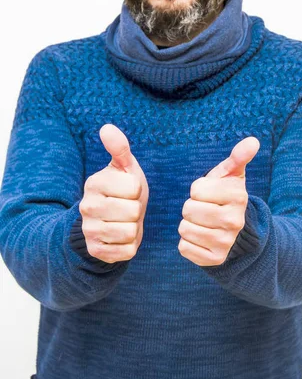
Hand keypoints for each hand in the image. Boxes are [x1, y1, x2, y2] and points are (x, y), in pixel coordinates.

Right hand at [79, 124, 148, 263]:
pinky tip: (121, 236)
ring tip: (125, 221)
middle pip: (132, 211)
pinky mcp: (95, 250)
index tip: (128, 190)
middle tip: (127, 207)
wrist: (111, 220)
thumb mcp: (124, 167)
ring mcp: (89, 230)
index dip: (137, 189)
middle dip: (136, 210)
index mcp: (95, 182)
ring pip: (130, 232)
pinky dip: (130, 245)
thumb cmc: (122, 189)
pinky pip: (127, 251)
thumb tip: (106, 128)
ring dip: (134, 228)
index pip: (134, 187)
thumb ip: (119, 148)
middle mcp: (87, 206)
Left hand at [178, 136, 259, 265]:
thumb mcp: (231, 174)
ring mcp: (225, 243)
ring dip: (188, 224)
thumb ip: (238, 156)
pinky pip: (184, 247)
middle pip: (188, 209)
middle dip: (191, 206)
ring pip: (184, 228)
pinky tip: (201, 237)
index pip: (196, 189)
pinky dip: (188, 241)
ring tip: (203, 222)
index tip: (209, 193)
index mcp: (238, 196)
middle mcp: (235, 221)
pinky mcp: (215, 259)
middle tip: (204, 208)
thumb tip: (253, 141)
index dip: (198, 189)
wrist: (234, 229)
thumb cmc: (225, 195)